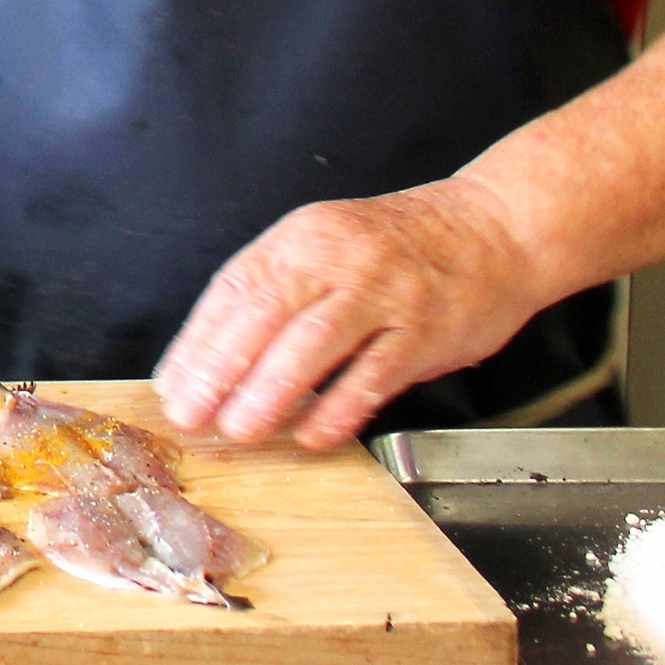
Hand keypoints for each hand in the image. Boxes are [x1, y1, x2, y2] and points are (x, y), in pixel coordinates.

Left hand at [152, 177, 550, 447]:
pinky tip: (313, 433)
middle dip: (221, 370)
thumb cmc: (396, 249)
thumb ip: (274, 293)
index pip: (235, 289)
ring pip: (314, 343)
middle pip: (265, 315)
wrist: (492, 231)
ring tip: (241, 429)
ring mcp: (383, 293)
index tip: (173, 385)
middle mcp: (338, 259)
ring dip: (271, 392)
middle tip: (193, 414)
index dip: (198, 341)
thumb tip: (210, 356)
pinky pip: (374, 373)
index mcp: (301, 238)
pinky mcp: (425, 329)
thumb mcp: (325, 245)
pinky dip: (339, 407)